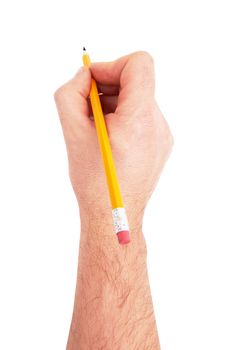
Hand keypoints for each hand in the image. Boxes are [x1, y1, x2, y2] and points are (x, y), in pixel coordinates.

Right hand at [54, 51, 172, 233]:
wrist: (113, 214)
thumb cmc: (93, 180)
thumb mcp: (72, 131)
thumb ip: (71, 93)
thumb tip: (85, 77)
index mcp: (139, 118)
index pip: (138, 64)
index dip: (111, 66)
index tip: (93, 83)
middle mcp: (157, 124)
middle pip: (135, 83)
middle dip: (107, 89)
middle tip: (87, 109)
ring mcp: (163, 135)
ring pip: (138, 101)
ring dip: (114, 106)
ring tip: (97, 130)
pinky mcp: (161, 145)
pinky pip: (143, 118)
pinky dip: (124, 120)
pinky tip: (110, 141)